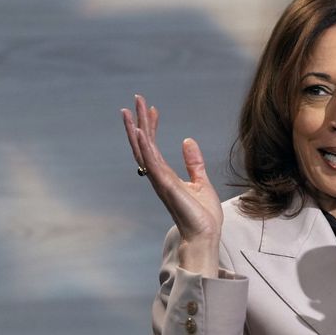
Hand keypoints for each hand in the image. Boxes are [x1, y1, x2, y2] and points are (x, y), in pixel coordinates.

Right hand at [122, 94, 222, 276]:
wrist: (205, 235)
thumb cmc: (203, 216)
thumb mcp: (201, 182)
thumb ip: (194, 162)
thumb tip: (188, 141)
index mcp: (166, 176)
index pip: (154, 146)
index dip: (152, 126)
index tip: (152, 108)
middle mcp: (159, 177)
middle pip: (144, 144)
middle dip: (140, 121)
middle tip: (136, 99)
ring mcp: (160, 181)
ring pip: (144, 151)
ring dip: (137, 129)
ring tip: (130, 110)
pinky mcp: (166, 186)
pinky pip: (152, 163)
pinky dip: (145, 147)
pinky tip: (140, 132)